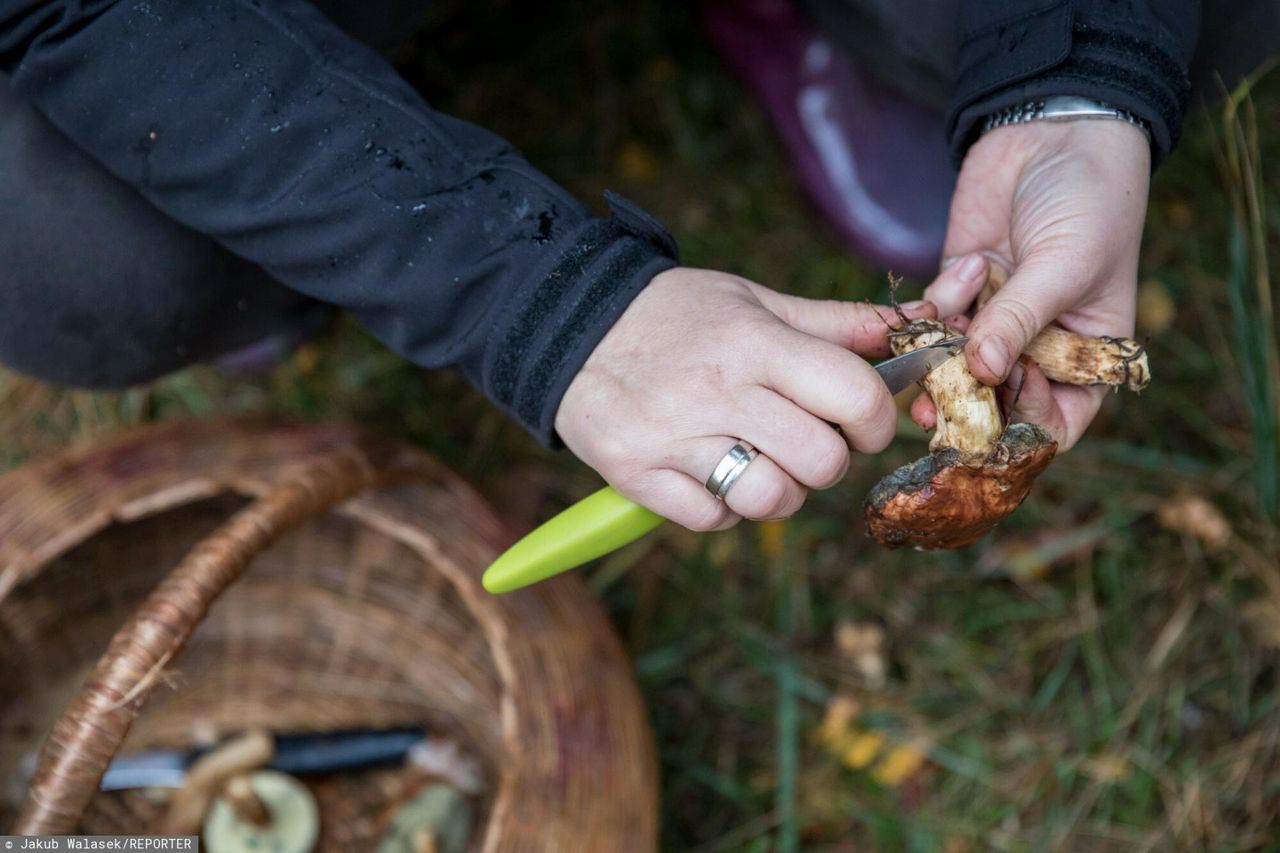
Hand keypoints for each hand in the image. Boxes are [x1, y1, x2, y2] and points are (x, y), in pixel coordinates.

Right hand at [554, 267, 936, 530]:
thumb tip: (917, 323)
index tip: (860, 421)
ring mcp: (673, 438)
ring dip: (779, 491)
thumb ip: (835, 322)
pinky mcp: (637, 474)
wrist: (568, 325)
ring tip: (759, 462)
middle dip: (829, 460)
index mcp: (753, 343)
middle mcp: (716, 391)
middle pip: (822, 462)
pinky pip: (712, 519)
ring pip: (770, 501)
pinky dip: (722, 508)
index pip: (854, 396)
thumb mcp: (754, 301)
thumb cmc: (675, 314)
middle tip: (806, 441)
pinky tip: (709, 473)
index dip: (874, 419)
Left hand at [920, 119, 1150, 448]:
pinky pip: (934, 322)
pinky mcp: (958, 292)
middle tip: (932, 407)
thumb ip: (1021, 319)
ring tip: (936, 344)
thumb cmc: (1091, 200)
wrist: (1056, 133)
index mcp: (1085, 356)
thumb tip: (985, 371)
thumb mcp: (1066, 264)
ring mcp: (993, 321)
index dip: (1026, 424)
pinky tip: (965, 268)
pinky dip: (935, 308)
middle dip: (964, 406)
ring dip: (940, 360)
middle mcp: (1037, 348)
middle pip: (995, 404)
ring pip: (955, 368)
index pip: (1055, 421)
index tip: (1003, 397)